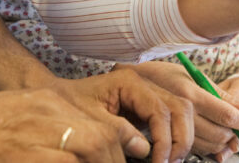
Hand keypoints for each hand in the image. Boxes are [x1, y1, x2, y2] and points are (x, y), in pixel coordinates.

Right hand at [0, 89, 137, 161]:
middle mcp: (49, 113)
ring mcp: (37, 135)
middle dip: (113, 162)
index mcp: (51, 101)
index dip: (121, 147)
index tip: (130, 159)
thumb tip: (97, 144)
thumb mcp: (26, 110)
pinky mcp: (27, 156)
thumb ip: (59, 121)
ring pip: (90, 149)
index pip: (102, 124)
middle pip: (100, 140)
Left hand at [48, 68, 195, 162]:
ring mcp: (147, 94)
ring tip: (170, 161)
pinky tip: (166, 154)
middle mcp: (144, 85)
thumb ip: (118, 131)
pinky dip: (173, 136)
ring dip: (181, 137)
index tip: (159, 161)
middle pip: (180, 107)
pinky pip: (170, 118)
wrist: (58, 97)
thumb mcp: (90, 119)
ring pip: (181, 111)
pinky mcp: (146, 106)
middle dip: (180, 138)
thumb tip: (145, 150)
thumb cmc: (69, 104)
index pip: (160, 110)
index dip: (165, 138)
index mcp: (129, 83)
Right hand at [114, 62, 238, 157]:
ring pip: (207, 143)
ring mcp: (173, 123)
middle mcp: (182, 108)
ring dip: (221, 145)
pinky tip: (210, 142)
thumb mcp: (188, 75)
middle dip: (234, 137)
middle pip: (219, 132)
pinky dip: (207, 148)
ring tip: (228, 139)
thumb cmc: (159, 74)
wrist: (126, 83)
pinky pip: (193, 148)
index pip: (225, 113)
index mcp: (191, 92)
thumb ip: (214, 91)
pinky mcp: (165, 135)